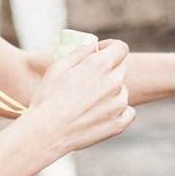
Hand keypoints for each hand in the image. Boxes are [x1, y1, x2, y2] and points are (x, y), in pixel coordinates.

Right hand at [20, 38, 133, 163]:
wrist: (46, 133)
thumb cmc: (48, 98)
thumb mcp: (58, 68)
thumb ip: (79, 52)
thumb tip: (92, 43)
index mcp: (100, 65)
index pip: (121, 48)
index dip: (110, 47)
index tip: (99, 53)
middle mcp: (115, 83)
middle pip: (122, 68)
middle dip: (109, 69)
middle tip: (88, 80)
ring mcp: (119, 105)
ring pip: (122, 91)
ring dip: (111, 92)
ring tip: (87, 102)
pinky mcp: (119, 124)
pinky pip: (128, 112)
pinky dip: (118, 111)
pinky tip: (100, 114)